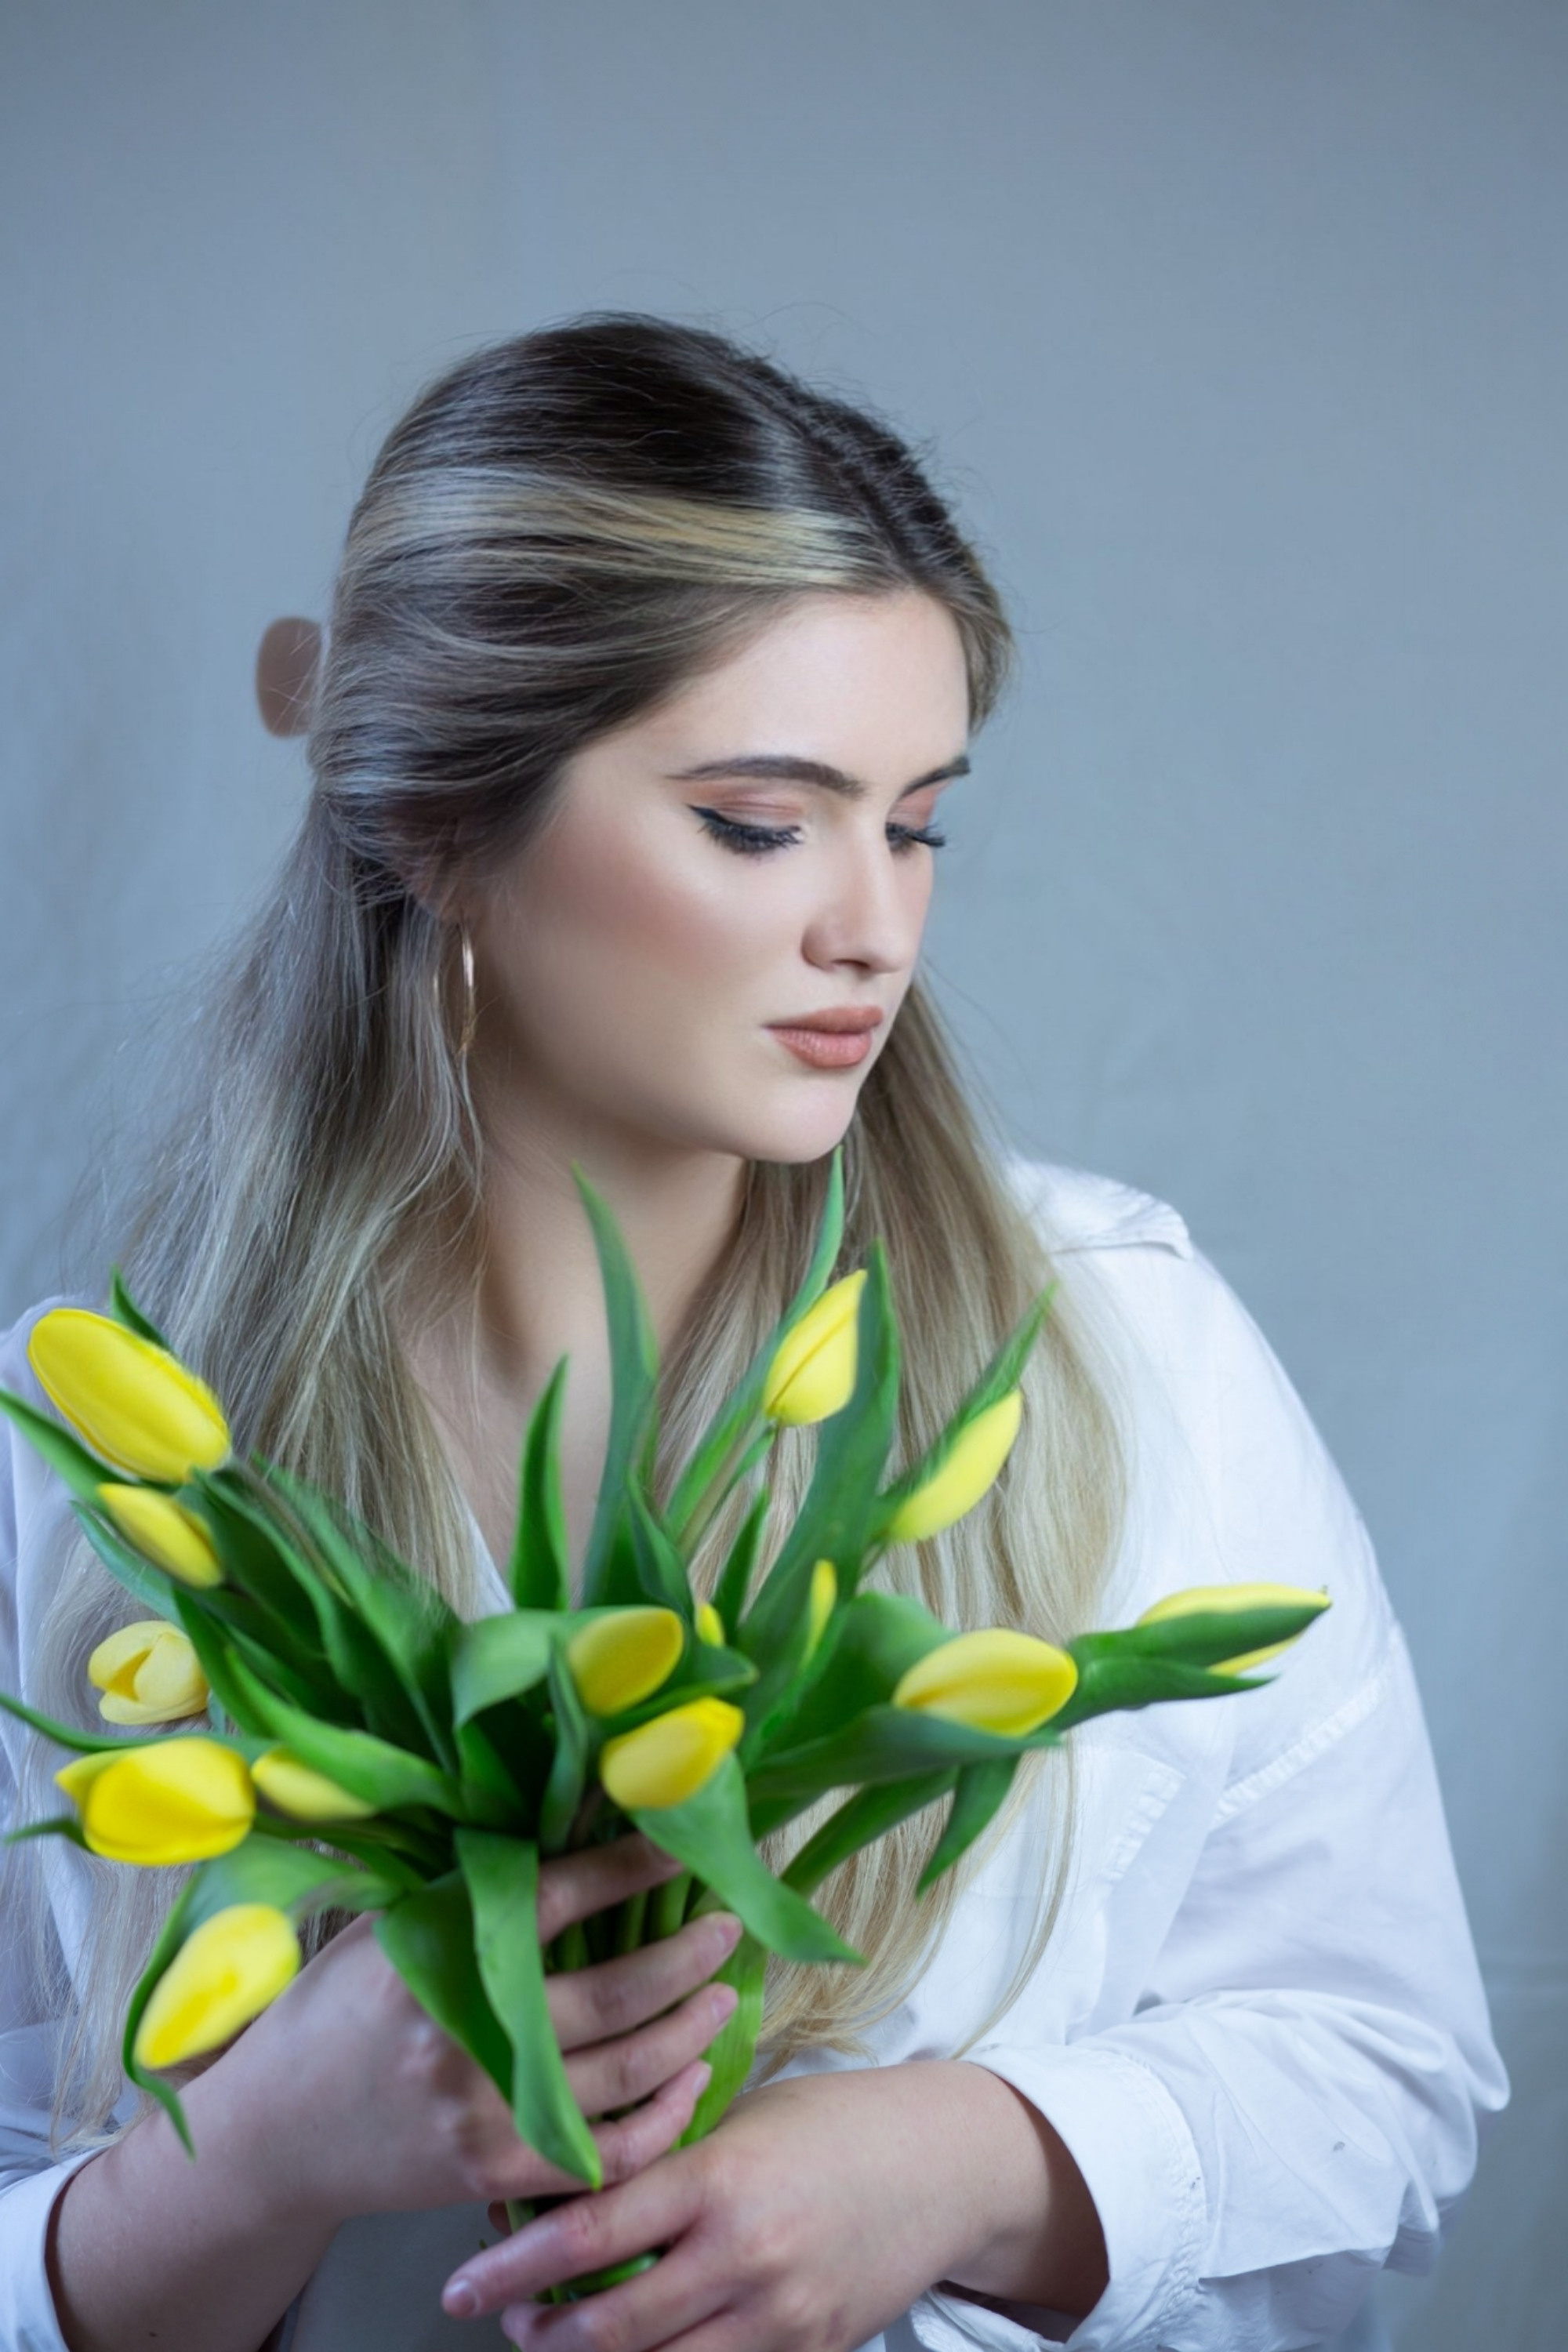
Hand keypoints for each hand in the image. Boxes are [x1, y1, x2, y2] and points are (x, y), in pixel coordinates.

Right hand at [220, 1833, 741, 2228]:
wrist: (276, 2133)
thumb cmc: (338, 2008)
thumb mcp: (390, 1928)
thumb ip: (468, 1890)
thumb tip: (568, 1819)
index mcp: (436, 1951)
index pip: (556, 1896)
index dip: (631, 1866)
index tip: (684, 1843)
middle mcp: (463, 2033)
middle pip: (613, 1993)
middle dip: (687, 1956)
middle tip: (729, 1925)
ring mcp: (481, 2110)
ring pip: (625, 2072)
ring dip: (690, 2030)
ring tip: (722, 1994)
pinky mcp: (493, 2171)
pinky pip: (606, 2153)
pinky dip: (663, 2119)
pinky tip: (689, 2081)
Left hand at [436, 2063, 1028, 2351]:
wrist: (943, 2165)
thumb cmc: (831, 2123)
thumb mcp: (742, 2117)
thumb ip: (664, 2156)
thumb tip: (565, 2187)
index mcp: (718, 2175)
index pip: (592, 2232)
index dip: (514, 2266)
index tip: (458, 2285)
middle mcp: (743, 2253)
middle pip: (609, 2325)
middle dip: (539, 2331)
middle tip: (500, 2315)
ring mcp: (777, 2316)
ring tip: (553, 2337)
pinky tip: (637, 2350)